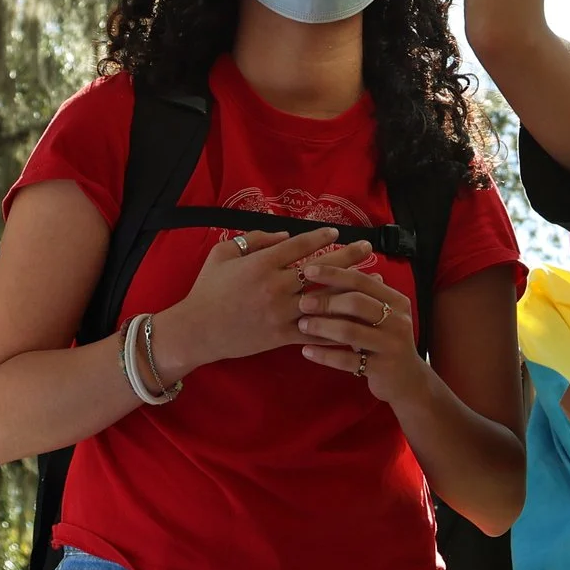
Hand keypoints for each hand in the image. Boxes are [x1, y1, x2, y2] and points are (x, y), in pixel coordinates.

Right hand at [155, 228, 371, 377]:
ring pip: (325, 300)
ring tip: (372, 281)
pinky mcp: (283, 336)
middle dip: (348, 257)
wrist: (197, 330)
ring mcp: (282, 313)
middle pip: (321, 269)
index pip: (300, 246)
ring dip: (351, 289)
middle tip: (368, 248)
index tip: (336, 233)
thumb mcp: (223, 253)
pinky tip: (355, 321)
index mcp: (263, 264)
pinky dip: (337, 326)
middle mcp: (277, 286)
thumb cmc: (208, 289)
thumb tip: (283, 236)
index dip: (320, 237)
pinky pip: (316, 331)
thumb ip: (254, 240)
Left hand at [296, 262, 430, 405]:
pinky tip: (306, 350)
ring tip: (302, 325)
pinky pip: (347, 360)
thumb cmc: (386, 341)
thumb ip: (363, 296)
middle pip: (356, 303)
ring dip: (322, 326)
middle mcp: (397, 320)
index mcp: (396, 301)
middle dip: (326, 301)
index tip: (307, 270)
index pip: (362, 280)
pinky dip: (324, 355)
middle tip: (302, 302)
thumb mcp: (382, 316)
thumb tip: (332, 268)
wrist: (408, 381)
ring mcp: (390, 346)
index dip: (333, 273)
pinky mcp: (381, 369)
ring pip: (350, 331)